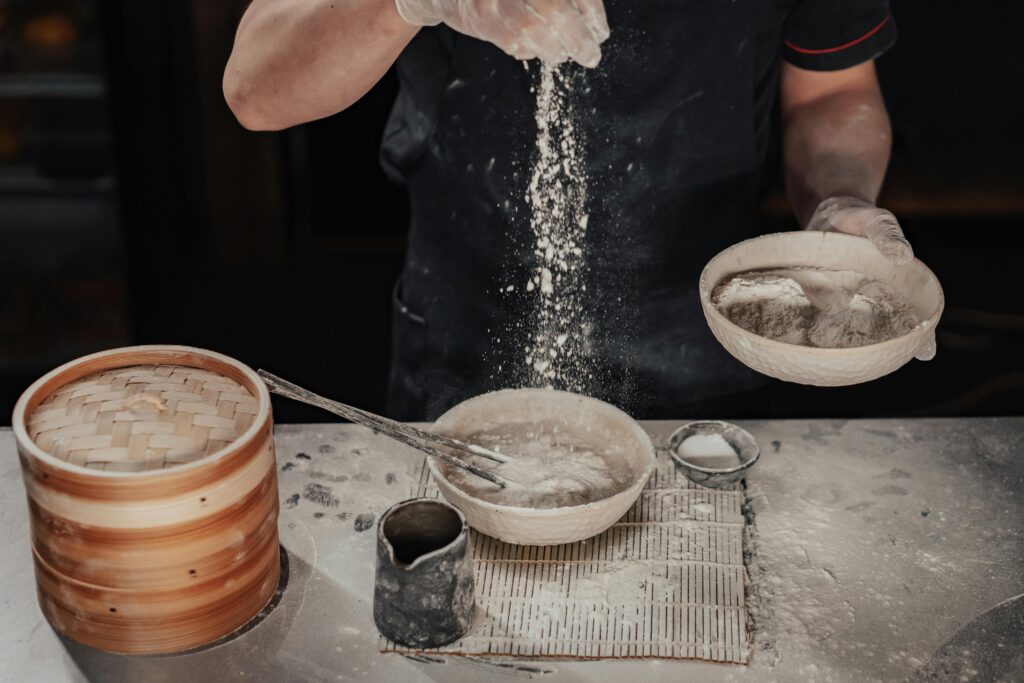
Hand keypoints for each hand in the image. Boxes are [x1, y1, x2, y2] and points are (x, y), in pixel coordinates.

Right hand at [395, 0, 609, 67]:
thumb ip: (565, 0)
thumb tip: (592, 22)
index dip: (591, 12)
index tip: (600, 32)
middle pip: (554, 11)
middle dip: (578, 38)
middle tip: (591, 55)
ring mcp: (495, 5)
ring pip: (535, 32)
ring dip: (556, 49)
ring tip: (564, 52)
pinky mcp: (484, 23)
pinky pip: (516, 44)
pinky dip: (530, 50)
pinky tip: (533, 46)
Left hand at [806, 196, 934, 360]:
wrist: (828, 215)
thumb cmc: (861, 220)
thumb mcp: (877, 221)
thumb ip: (887, 236)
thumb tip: (903, 256)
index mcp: (893, 286)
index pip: (912, 316)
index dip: (922, 336)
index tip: (925, 353)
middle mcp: (868, 301)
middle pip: (878, 332)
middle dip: (878, 349)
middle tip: (874, 362)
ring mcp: (840, 301)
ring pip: (843, 329)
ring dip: (839, 342)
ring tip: (834, 360)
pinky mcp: (814, 296)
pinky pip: (814, 313)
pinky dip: (810, 323)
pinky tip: (801, 337)